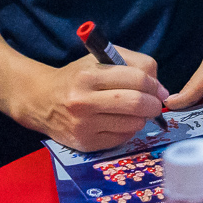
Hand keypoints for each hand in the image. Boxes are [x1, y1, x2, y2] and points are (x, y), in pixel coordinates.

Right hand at [17, 48, 166, 152]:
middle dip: (154, 104)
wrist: (41, 100)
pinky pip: (122, 138)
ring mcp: (84, 125)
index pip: (137, 78)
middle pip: (137, 103)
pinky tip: (118, 121)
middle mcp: (84, 101)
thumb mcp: (99, 59)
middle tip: (155, 104)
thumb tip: (161, 89)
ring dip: (141, 118)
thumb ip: (133, 64)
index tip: (158, 89)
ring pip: (133, 124)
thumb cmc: (76, 77)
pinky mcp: (86, 143)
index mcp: (88, 75)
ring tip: (133, 111)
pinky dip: (128, 130)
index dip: (154, 84)